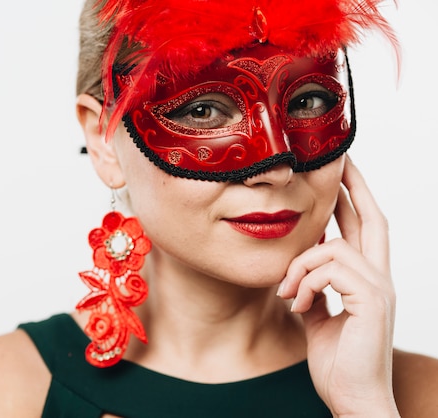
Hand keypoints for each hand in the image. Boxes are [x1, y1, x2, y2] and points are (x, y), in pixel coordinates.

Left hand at [277, 157, 399, 416]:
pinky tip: (297, 306)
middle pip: (371, 219)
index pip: (363, 229)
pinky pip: (329, 269)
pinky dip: (304, 283)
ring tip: (288, 295)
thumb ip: (315, 289)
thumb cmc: (338, 363)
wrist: (352, 399)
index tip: (337, 175)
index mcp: (367, 281)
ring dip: (299, 267)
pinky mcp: (371, 301)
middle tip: (337, 160)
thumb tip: (301, 270)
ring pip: (333, 247)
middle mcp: (379, 279)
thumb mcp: (319, 317)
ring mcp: (379, 289)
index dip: (352, 199)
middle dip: (352, 187)